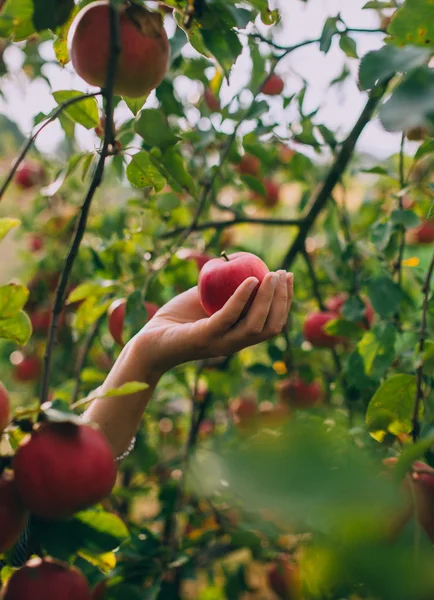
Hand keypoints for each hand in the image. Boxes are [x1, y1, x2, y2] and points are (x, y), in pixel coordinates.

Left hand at [133, 270, 293, 374]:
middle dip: (282, 299)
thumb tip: (239, 262)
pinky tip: (250, 280)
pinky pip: (228, 316)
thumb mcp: (204, 298)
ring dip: (268, 298)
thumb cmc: (176, 319)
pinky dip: (242, 297)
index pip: (272, 323)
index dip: (285, 301)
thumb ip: (222, 287)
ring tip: (271, 275)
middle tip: (283, 273)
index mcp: (238, 337)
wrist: (149, 341)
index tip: (288, 277)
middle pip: (270, 325)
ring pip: (255, 324)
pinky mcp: (204, 337)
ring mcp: (220, 343)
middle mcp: (234, 344)